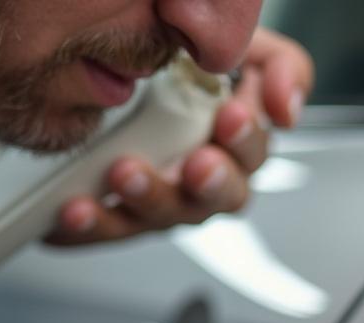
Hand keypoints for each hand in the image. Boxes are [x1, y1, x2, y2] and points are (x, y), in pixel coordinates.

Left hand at [47, 27, 314, 244]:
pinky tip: (77, 209)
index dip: (248, 138)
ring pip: (167, 216)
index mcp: (237, 147)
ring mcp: (165, 203)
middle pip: (223, 197)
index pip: (256, 152)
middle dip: (213, 184)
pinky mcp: (121, 217)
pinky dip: (95, 222)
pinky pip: (111, 229)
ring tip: (125, 174)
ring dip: (150, 199)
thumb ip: (279, 68)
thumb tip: (287, 110)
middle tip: (198, 166)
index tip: (232, 117)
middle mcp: (205, 182)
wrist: (117, 90)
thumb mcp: (241, 54)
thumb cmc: (183, 75)